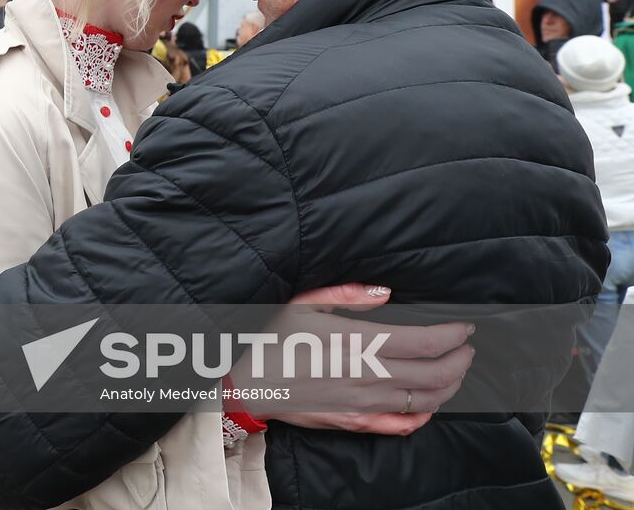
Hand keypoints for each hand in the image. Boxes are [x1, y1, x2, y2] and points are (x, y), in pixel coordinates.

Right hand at [229, 284, 473, 435]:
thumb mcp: (305, 304)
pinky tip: (429, 404)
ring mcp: (366, 403)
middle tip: (466, 349)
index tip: (464, 328)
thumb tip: (387, 293)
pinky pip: (403, 425)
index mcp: (360, 343)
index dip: (453, 335)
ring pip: (427, 401)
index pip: (426, 342)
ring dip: (450, 386)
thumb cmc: (277, 341)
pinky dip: (424, 416)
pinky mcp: (358, 422)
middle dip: (461, 360)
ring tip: (454, 371)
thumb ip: (349, 294)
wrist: (254, 385)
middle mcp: (370, 376)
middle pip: (436, 374)